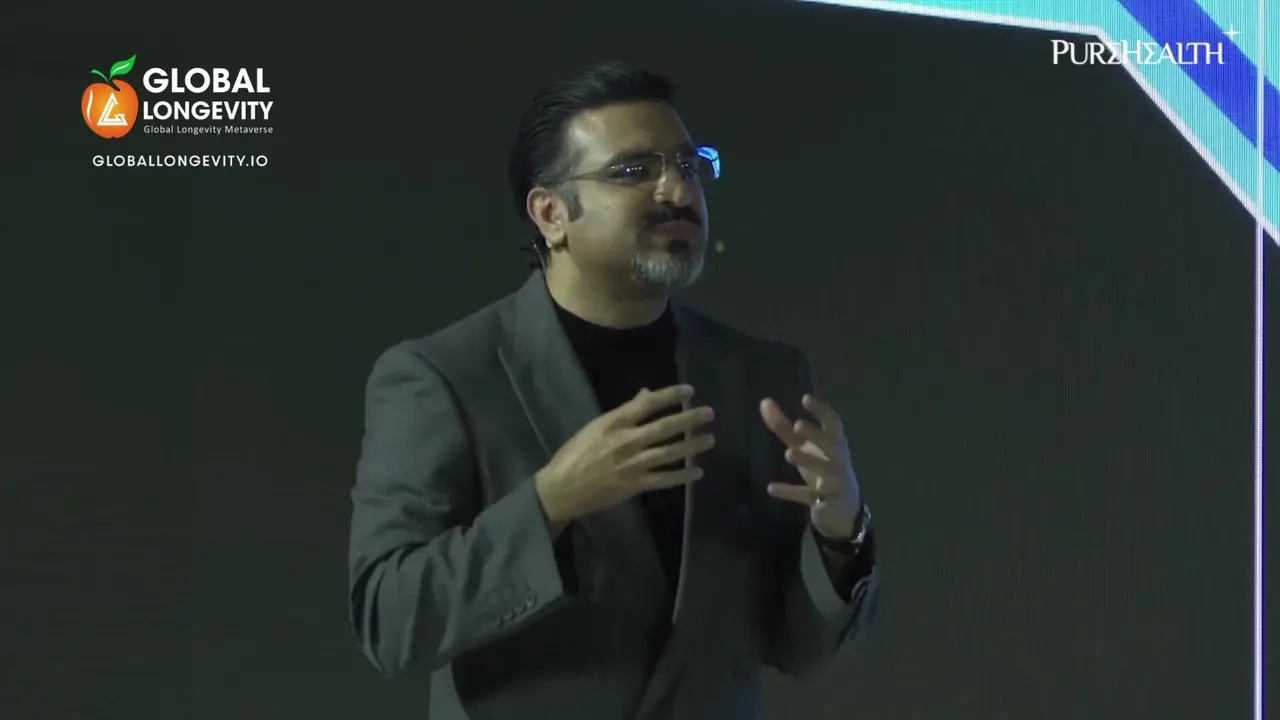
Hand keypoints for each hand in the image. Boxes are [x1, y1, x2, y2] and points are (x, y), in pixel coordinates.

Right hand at [535, 385, 714, 525]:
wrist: (562, 488)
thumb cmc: (575, 453)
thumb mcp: (595, 426)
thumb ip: (623, 411)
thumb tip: (646, 395)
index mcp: (614, 423)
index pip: (647, 404)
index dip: (670, 395)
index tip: (689, 391)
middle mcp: (625, 441)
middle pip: (663, 427)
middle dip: (688, 419)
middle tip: (709, 413)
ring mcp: (631, 464)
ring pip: (668, 453)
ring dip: (691, 446)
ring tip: (709, 439)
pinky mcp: (634, 485)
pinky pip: (663, 480)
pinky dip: (681, 476)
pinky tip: (698, 472)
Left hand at [759, 394, 861, 538]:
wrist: (843, 507)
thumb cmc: (822, 466)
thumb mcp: (803, 446)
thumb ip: (784, 426)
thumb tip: (764, 402)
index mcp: (835, 442)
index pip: (833, 423)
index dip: (821, 411)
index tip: (805, 398)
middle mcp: (838, 459)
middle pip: (831, 445)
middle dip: (816, 435)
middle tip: (798, 424)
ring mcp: (834, 480)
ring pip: (824, 469)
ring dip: (807, 460)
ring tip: (788, 453)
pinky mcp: (824, 500)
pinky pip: (808, 495)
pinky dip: (790, 491)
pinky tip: (771, 488)